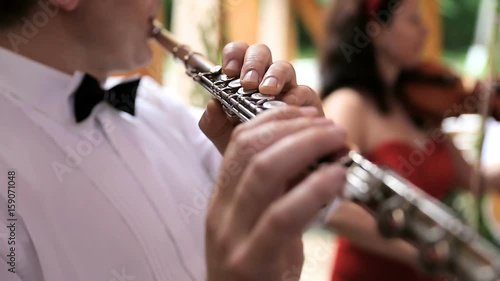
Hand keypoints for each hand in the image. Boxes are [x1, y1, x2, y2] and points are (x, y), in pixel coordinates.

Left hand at [199, 42, 322, 153]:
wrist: (271, 171)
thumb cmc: (247, 147)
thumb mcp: (222, 137)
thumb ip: (212, 122)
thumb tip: (212, 105)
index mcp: (243, 79)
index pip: (239, 53)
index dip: (234, 55)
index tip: (228, 70)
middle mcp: (266, 79)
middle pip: (262, 53)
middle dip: (254, 62)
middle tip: (247, 81)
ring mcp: (288, 88)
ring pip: (284, 67)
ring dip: (274, 75)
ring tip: (267, 91)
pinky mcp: (307, 103)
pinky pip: (304, 91)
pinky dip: (294, 96)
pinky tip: (286, 106)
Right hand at [205, 106, 346, 280]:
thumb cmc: (258, 268)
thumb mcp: (259, 224)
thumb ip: (277, 192)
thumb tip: (312, 154)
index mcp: (222, 198)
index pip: (239, 142)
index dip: (275, 118)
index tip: (307, 112)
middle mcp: (222, 212)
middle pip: (251, 148)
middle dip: (295, 126)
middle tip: (330, 126)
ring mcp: (233, 237)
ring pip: (263, 171)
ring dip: (307, 146)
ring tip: (338, 142)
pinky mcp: (252, 261)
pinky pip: (282, 215)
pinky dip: (312, 189)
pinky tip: (336, 178)